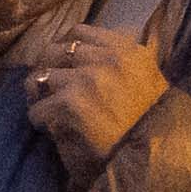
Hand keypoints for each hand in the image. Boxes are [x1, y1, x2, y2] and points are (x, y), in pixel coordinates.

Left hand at [16, 23, 168, 178]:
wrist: (153, 159)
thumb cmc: (147, 125)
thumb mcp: (144, 80)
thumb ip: (116, 61)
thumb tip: (74, 48)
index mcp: (129, 51)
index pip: (79, 32)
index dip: (61, 48)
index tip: (58, 65)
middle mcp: (109, 59)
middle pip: (53, 51)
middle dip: (44, 71)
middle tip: (44, 90)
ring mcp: (88, 79)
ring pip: (40, 78)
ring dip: (38, 97)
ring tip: (49, 112)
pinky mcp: (70, 104)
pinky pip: (37, 108)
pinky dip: (40, 121)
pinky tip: (53, 131)